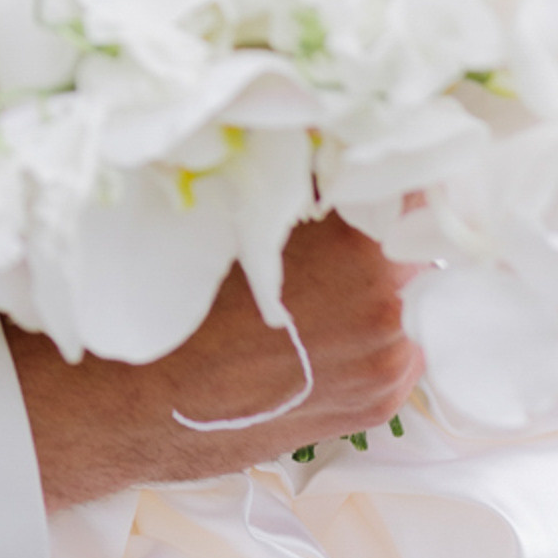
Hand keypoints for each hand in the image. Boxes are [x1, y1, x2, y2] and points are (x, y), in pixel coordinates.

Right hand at [5, 215, 420, 511]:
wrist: (142, 399)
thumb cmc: (183, 304)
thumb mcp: (240, 221)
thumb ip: (301, 188)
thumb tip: (331, 147)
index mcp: (361, 258)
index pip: (414, 202)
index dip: (396, 187)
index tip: (379, 178)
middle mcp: (386, 316)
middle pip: (413, 258)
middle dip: (385, 243)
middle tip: (346, 234)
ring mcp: (384, 369)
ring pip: (406, 309)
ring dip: (380, 295)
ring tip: (328, 291)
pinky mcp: (373, 410)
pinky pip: (395, 357)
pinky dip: (373, 339)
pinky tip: (326, 333)